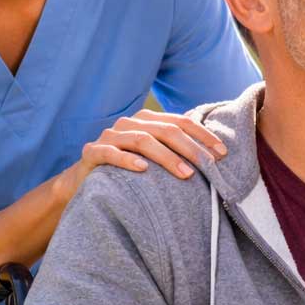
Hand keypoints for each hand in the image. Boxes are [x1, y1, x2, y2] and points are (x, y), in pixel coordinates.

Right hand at [62, 108, 226, 195]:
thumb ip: (174, 151)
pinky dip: (127, 160)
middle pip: (165, 130)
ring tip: (186, 174)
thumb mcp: (152, 159)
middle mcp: (128, 123)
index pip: (180, 122)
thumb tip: (214, 155)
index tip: (223, 152)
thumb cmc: (126, 172)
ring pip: (142, 140)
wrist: (82, 182)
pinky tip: (143, 169)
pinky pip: (110, 153)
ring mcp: (109, 136)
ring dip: (167, 157)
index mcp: (146, 121)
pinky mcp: (92, 152)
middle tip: (209, 165)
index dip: (203, 135)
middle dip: (190, 147)